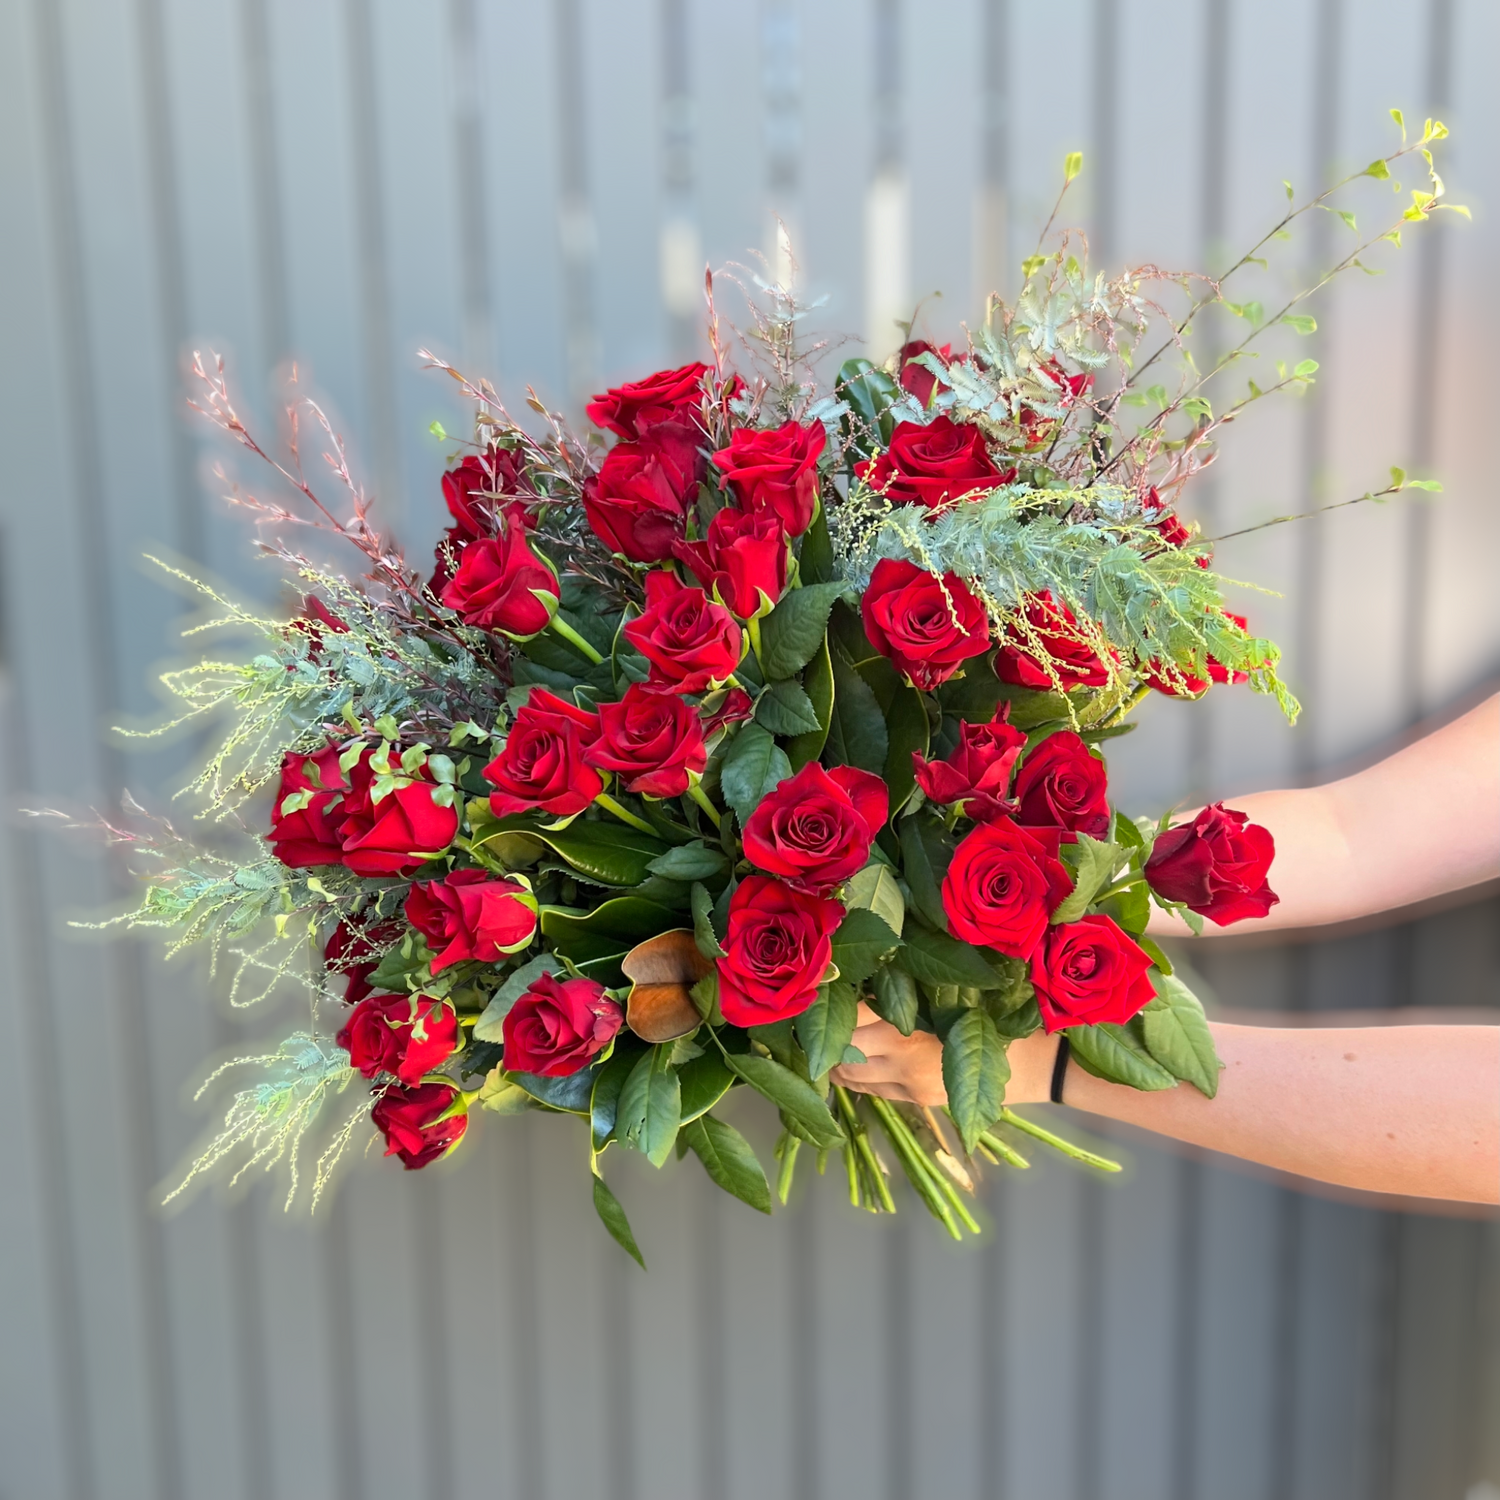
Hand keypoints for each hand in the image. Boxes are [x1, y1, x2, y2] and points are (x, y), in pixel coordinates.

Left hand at [831, 1003, 1060, 1105]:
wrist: (1031, 1060)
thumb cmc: (992, 1012)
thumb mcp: (946, 992)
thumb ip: (903, 990)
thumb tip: (857, 980)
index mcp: (908, 1021)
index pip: (850, 1015)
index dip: (827, 1008)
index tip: (814, 999)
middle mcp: (902, 1054)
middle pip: (842, 1049)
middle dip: (823, 1040)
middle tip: (811, 1023)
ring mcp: (908, 1082)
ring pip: (852, 1075)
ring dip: (836, 1061)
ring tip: (828, 1045)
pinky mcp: (917, 1100)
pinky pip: (873, 1091)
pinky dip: (857, 1077)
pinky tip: (854, 1064)